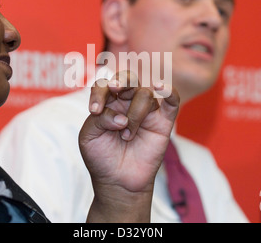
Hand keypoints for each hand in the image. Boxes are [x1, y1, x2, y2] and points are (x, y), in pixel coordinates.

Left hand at [79, 71, 179, 221]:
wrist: (118, 182)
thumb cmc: (101, 157)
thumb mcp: (89, 137)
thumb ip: (99, 120)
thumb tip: (121, 117)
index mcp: (108, 103)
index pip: (104, 85)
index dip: (99, 92)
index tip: (94, 110)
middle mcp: (127, 103)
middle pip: (128, 78)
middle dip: (121, 81)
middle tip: (115, 89)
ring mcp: (146, 112)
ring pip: (144, 94)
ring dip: (134, 114)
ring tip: (126, 136)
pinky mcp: (163, 123)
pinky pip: (172, 101)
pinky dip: (169, 91)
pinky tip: (161, 87)